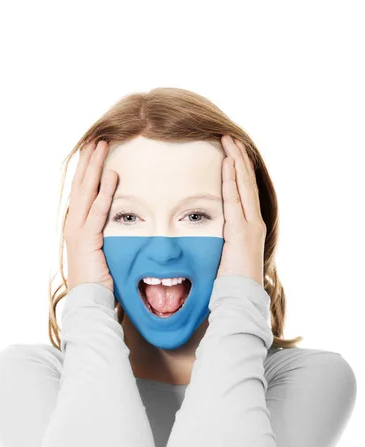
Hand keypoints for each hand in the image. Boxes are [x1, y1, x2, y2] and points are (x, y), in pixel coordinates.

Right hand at [64, 140, 117, 292]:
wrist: (88, 300)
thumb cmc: (98, 281)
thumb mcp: (101, 253)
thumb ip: (106, 235)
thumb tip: (121, 225)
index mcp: (77, 226)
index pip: (82, 192)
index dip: (87, 171)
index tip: (94, 152)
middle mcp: (74, 224)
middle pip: (81, 185)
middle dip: (88, 160)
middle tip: (96, 138)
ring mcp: (78, 230)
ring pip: (87, 191)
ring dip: (95, 167)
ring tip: (102, 145)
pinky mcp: (87, 239)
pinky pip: (98, 211)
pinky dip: (105, 192)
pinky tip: (112, 175)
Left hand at [216, 135, 265, 287]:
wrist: (239, 297)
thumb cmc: (229, 282)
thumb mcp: (224, 256)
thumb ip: (219, 241)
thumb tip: (206, 236)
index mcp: (248, 227)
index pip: (244, 192)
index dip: (238, 171)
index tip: (231, 153)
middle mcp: (253, 222)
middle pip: (246, 182)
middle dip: (239, 158)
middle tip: (230, 137)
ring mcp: (250, 225)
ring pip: (243, 185)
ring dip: (236, 161)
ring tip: (230, 141)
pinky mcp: (242, 230)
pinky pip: (236, 198)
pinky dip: (232, 179)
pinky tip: (228, 162)